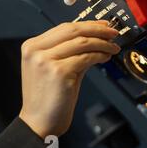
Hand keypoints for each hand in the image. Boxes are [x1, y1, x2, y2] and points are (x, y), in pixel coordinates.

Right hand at [19, 21, 120, 137]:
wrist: (39, 122)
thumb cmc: (48, 98)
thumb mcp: (56, 67)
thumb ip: (72, 52)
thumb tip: (97, 38)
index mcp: (32, 46)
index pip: (65, 27)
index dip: (88, 24)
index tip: (103, 25)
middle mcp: (36, 51)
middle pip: (74, 30)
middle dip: (98, 29)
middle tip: (113, 32)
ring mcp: (47, 60)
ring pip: (83, 42)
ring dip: (103, 43)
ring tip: (113, 47)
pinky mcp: (59, 71)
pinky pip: (87, 57)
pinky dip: (100, 55)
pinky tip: (106, 57)